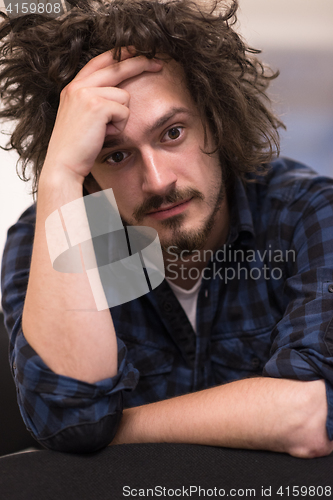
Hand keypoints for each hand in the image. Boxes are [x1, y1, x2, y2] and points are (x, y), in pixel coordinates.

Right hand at [42, 49, 161, 180]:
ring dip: (121, 117)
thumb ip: (95, 100)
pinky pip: (124, 111)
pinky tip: (104, 135)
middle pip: (116, 66)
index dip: (120, 55)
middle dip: (141, 63)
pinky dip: (119, 126)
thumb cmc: (77, 148)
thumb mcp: (82, 118)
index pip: (100, 62)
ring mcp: (86, 94)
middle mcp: (77, 86)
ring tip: (104, 131)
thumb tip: (121, 93)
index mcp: (73, 87)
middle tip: (160, 63)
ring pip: (124, 96)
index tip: (138, 52)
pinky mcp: (97, 106)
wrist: (64, 165)